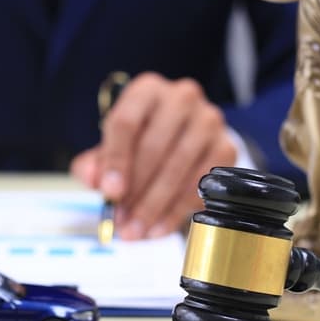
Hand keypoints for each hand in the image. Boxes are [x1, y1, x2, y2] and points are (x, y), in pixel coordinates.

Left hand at [70, 72, 236, 239]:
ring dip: (153, 205)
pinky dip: (177, 211)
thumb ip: (93, 163)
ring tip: (134, 230)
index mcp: (146, 90)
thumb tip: (93, 180)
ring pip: (178, 168)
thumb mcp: (111, 146)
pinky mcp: (226, 146)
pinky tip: (158, 228)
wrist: (183, 135)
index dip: (115, 160)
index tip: (109, 192)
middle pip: (154, 147)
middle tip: (120, 219)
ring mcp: (208, 121)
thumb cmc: (140, 139)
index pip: (126, 122)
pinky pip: (200, 185)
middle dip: (134, 190)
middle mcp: (181, 98)